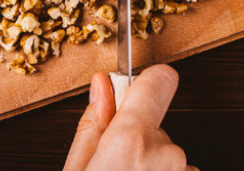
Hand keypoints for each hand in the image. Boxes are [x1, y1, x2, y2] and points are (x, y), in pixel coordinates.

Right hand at [63, 65, 197, 170]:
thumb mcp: (77, 167)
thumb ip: (93, 123)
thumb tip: (103, 85)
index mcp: (131, 140)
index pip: (158, 81)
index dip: (146, 82)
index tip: (136, 89)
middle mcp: (167, 155)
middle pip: (155, 125)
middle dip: (138, 140)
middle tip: (116, 164)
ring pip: (166, 154)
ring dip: (151, 164)